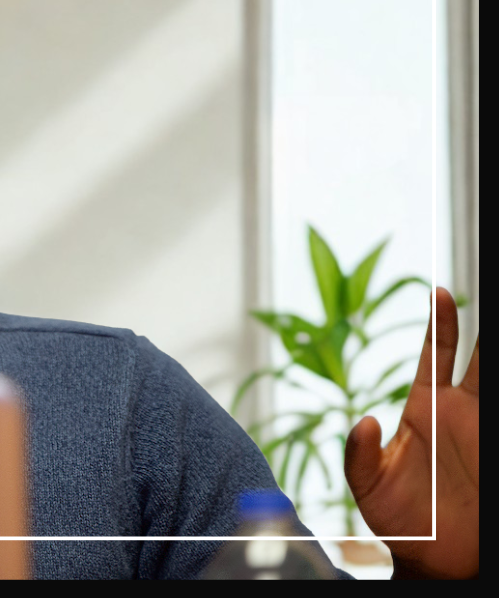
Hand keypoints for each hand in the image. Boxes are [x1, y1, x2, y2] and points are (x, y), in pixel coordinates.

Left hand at [345, 288, 477, 578]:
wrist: (430, 556)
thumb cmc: (397, 517)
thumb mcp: (367, 484)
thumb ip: (358, 454)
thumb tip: (361, 420)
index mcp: (424, 407)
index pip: (434, 353)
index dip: (440, 323)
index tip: (441, 291)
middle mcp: (458, 412)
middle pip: (478, 357)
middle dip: (487, 328)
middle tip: (486, 286)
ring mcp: (481, 429)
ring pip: (494, 377)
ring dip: (496, 356)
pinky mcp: (496, 452)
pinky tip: (497, 385)